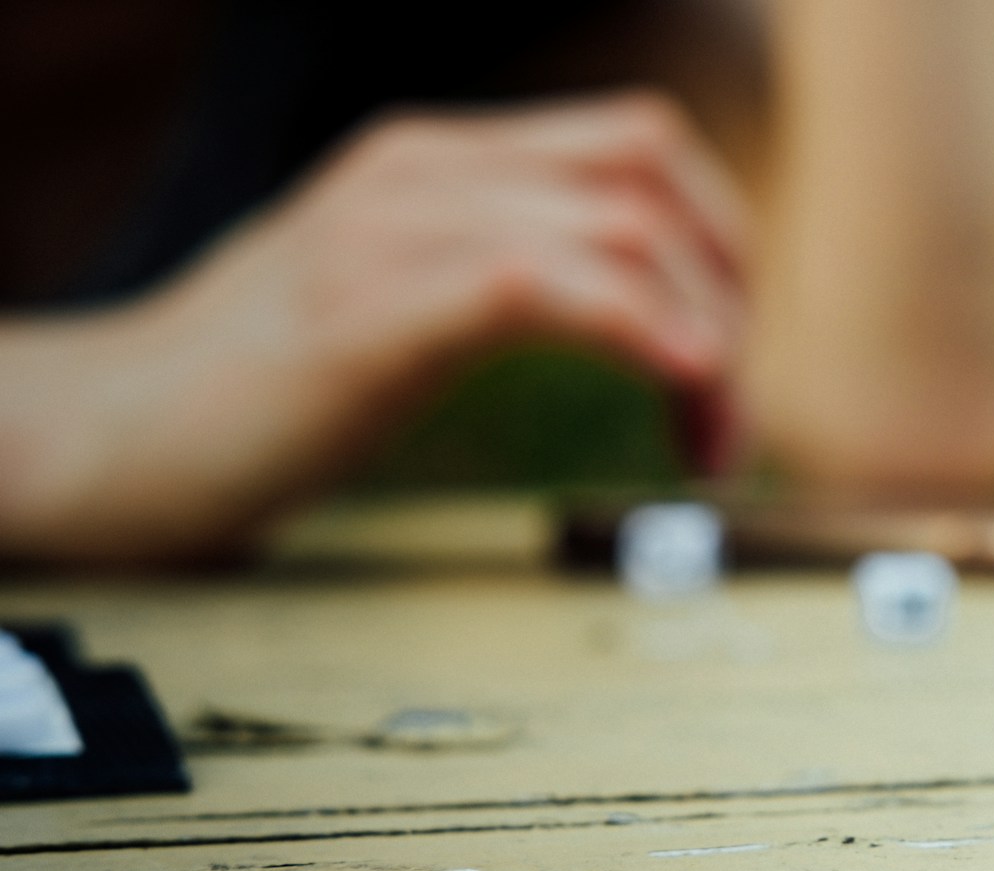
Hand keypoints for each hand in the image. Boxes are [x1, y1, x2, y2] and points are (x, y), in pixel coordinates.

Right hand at [0, 91, 748, 564]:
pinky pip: (549, 284)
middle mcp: (424, 170)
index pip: (636, 146)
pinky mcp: (375, 307)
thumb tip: (634, 323)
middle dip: (729, 292)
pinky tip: (684, 390)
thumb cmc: (254, 393)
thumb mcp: (397, 305)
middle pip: (653, 170)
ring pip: (625, 227)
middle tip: (724, 412)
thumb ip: (500, 283)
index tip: (723, 356)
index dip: (718, 244)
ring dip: (706, 342)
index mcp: (436, 163)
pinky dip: (645, 334)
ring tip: (708, 444)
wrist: (106, 437)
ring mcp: (395, 227)